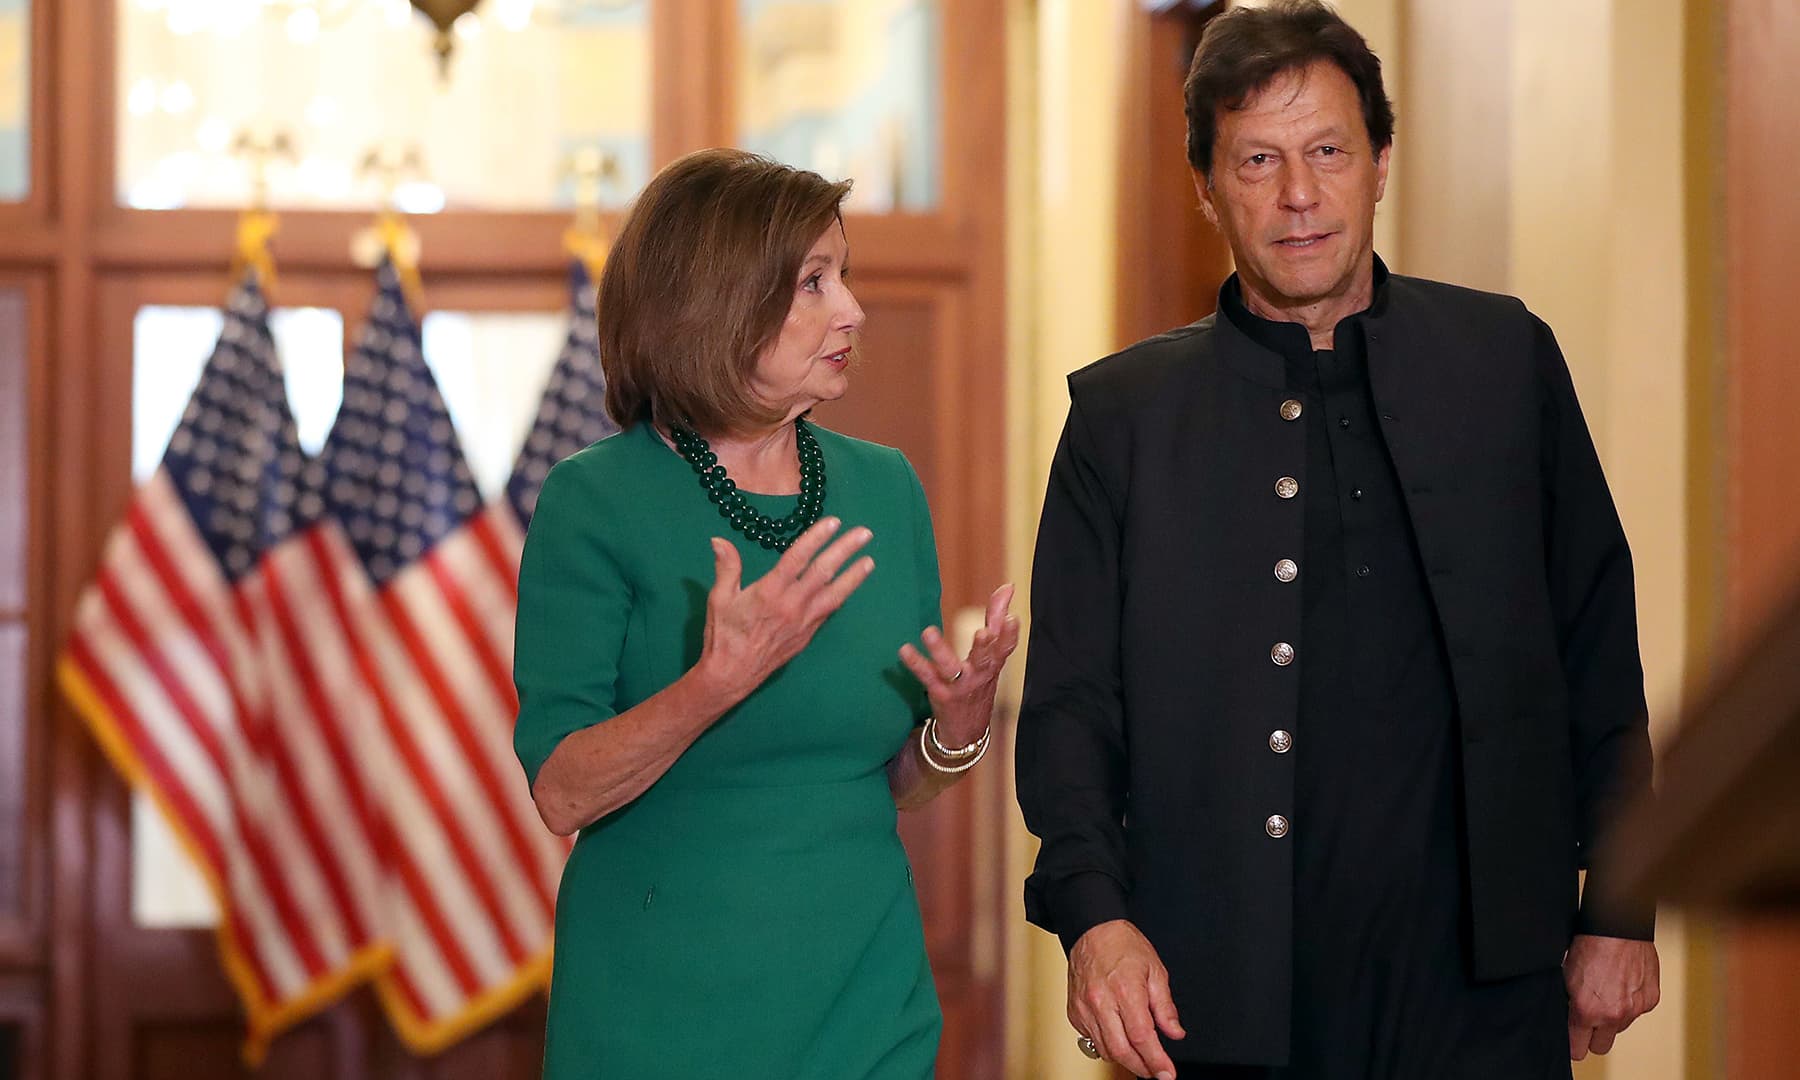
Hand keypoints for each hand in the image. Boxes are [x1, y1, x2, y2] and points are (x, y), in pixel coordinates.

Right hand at [697, 518, 874, 701]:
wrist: (733, 674)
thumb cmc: (724, 634)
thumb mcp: (720, 597)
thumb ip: (726, 566)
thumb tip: (718, 539)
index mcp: (769, 591)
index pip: (798, 558)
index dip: (816, 538)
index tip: (833, 522)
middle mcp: (792, 604)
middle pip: (823, 572)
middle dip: (845, 550)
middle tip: (864, 533)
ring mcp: (804, 621)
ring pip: (834, 594)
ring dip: (854, 576)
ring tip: (870, 560)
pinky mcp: (808, 634)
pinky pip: (828, 611)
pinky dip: (841, 596)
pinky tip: (850, 585)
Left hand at [897, 583, 1019, 747]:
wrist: (967, 731)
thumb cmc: (980, 683)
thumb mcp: (992, 655)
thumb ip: (997, 618)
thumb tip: (1008, 586)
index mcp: (993, 663)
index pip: (1005, 647)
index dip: (1010, 634)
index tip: (1013, 618)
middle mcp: (979, 675)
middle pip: (984, 659)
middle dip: (984, 646)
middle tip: (983, 632)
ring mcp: (960, 686)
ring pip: (951, 667)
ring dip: (939, 650)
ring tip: (928, 632)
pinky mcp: (941, 694)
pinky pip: (927, 677)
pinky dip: (916, 663)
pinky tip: (905, 650)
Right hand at [1068, 920, 1184, 1079]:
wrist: (1092, 930)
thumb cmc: (1123, 945)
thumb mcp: (1155, 970)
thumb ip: (1165, 1006)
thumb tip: (1175, 1032)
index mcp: (1125, 989)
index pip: (1142, 1037)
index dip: (1156, 1060)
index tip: (1167, 1072)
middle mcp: (1101, 1001)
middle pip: (1121, 1050)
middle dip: (1141, 1067)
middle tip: (1155, 1070)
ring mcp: (1084, 1008)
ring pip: (1105, 1049)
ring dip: (1124, 1059)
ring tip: (1139, 1055)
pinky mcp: (1074, 1012)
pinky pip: (1091, 1039)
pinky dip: (1107, 1045)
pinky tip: (1118, 1037)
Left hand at [1564, 933, 1658, 1059]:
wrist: (1617, 927)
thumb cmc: (1589, 945)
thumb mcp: (1566, 977)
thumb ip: (1568, 1004)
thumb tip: (1567, 1018)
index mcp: (1587, 1011)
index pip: (1577, 1049)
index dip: (1572, 1043)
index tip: (1572, 1038)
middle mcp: (1613, 1015)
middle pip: (1600, 1046)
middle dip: (1592, 1036)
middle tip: (1587, 1020)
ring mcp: (1634, 1009)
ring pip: (1620, 1028)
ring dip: (1612, 1018)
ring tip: (1605, 993)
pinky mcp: (1650, 1001)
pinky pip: (1637, 1012)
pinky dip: (1629, 1003)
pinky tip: (1621, 985)